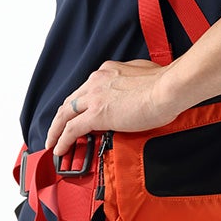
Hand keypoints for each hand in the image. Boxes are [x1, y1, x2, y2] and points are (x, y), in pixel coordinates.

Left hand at [45, 59, 178, 155]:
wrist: (167, 89)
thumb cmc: (165, 84)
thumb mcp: (144, 74)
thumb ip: (134, 82)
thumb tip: (137, 91)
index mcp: (108, 72)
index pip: (88, 89)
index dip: (81, 103)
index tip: (81, 112)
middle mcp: (97, 82)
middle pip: (71, 101)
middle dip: (62, 116)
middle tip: (58, 128)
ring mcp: (95, 98)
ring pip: (65, 114)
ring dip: (56, 129)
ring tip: (53, 141)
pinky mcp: (97, 115)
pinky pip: (72, 129)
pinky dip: (63, 140)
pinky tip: (60, 148)